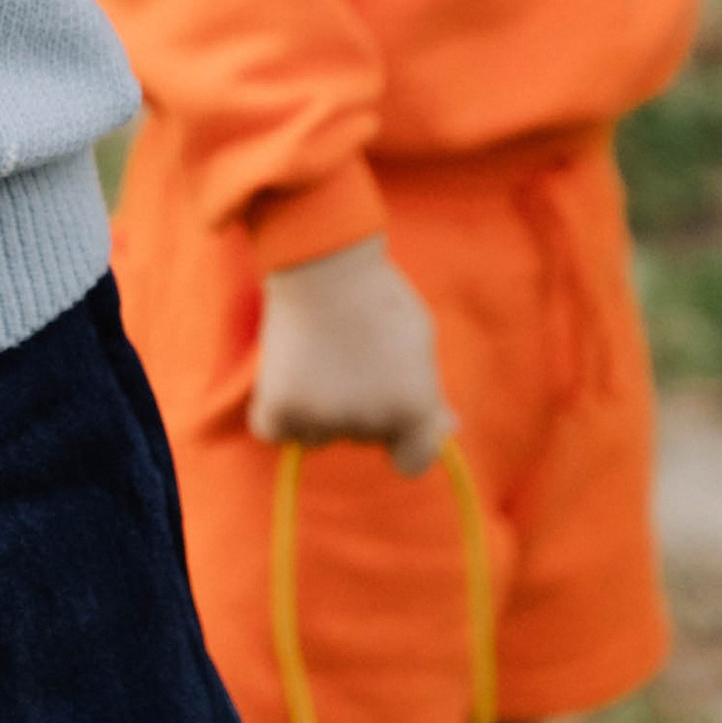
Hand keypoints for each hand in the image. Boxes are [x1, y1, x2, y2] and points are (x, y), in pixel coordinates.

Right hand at [251, 233, 454, 478]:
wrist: (323, 260)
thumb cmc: (377, 295)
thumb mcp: (420, 339)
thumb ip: (429, 391)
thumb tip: (447, 428)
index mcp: (413, 408)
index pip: (413, 462)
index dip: (403, 440)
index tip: (392, 419)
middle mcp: (371, 422)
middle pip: (360, 438)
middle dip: (356, 408)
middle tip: (347, 356)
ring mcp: (323, 418)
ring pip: (317, 436)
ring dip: (317, 411)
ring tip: (316, 357)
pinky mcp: (280, 407)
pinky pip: (274, 431)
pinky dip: (278, 412)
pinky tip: (288, 377)